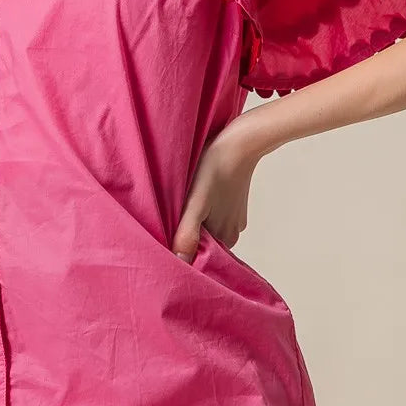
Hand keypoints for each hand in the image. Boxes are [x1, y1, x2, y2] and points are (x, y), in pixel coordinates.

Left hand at [170, 123, 270, 262]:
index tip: (167, 235)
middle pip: (203, 241)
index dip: (182, 247)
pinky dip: (203, 209)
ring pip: (208, 227)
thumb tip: (181, 263)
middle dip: (187, 234)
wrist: (238, 143)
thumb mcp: (196, 202)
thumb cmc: (214, 170)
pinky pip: (214, 215)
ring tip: (182, 205)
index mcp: (226, 238)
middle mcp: (233, 233)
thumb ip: (188, 232)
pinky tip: (196, 196)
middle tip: (171, 217)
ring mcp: (234, 218)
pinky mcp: (233, 205)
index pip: (198, 254)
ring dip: (194, 220)